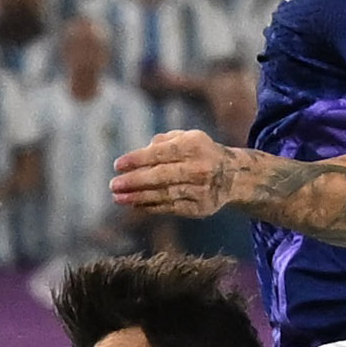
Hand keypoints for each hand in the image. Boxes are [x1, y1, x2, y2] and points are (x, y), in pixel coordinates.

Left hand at [111, 129, 241, 216]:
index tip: (117, 165)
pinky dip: (152, 207)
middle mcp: (200, 168)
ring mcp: (202, 190)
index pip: (161, 153)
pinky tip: (136, 205)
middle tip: (113, 185)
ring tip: (119, 198)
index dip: (137, 159)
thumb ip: (162, 142)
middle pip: (161, 176)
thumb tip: (139, 155)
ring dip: (139, 197)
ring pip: (165, 195)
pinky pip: (172, 208)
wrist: (232, 176)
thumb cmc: (199, 153)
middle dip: (135, 181)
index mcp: (194, 145)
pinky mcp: (201, 208)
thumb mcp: (186, 138)